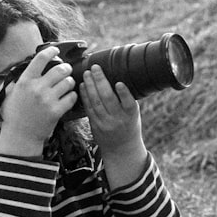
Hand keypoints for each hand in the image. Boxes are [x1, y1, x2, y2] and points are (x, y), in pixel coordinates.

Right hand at [0, 47, 77, 155]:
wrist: (20, 136)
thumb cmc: (15, 114)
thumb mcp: (12, 92)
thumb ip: (22, 78)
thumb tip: (31, 65)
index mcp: (25, 81)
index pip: (41, 58)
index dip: (51, 51)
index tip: (56, 50)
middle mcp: (37, 88)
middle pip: (60, 69)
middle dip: (66, 68)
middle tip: (66, 70)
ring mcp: (47, 100)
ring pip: (68, 82)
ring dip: (70, 82)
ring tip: (66, 85)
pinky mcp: (56, 111)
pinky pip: (72, 97)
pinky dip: (72, 96)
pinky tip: (67, 97)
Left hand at [81, 65, 147, 186]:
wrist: (122, 148)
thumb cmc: (129, 125)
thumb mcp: (134, 114)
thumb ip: (127, 100)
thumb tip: (117, 77)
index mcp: (131, 115)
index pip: (128, 103)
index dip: (124, 93)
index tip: (119, 83)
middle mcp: (118, 119)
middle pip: (108, 99)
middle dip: (100, 82)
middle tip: (95, 68)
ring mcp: (105, 123)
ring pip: (96, 102)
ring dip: (90, 86)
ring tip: (87, 74)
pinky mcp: (95, 125)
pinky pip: (88, 109)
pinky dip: (85, 96)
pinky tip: (82, 86)